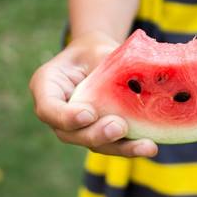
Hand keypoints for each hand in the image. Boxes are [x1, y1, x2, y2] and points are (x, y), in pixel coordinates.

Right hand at [30, 31, 157, 156]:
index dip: (66, 116)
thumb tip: (135, 79)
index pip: (48, 108)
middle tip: (119, 127)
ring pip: (94, 144)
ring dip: (120, 147)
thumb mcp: (98, 49)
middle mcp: (58, 112)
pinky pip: (111, 143)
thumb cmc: (93, 50)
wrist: (96, 58)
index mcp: (48, 86)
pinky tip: (148, 146)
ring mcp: (78, 127)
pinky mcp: (99, 132)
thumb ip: (108, 64)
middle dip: (96, 134)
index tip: (89, 114)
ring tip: (145, 147)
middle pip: (70, 133)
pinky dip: (129, 146)